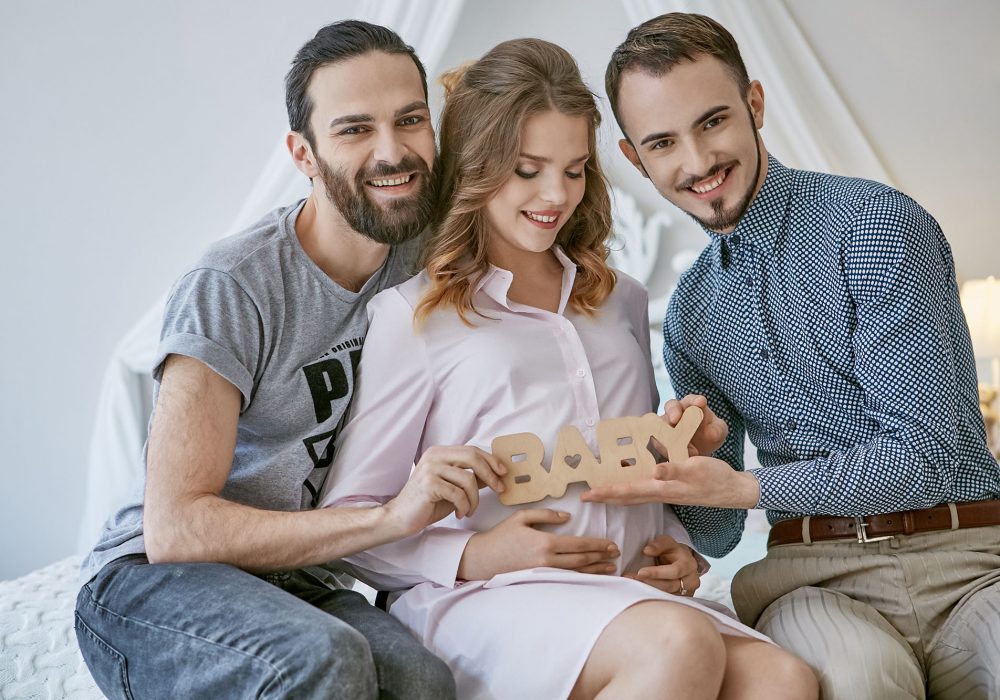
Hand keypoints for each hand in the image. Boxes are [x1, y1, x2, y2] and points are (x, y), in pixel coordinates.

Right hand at [382, 445, 506, 536]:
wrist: (399, 518)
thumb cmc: (426, 504)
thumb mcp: (452, 488)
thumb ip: (470, 478)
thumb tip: (494, 474)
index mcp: (439, 453)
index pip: (472, 450)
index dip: (491, 460)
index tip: (503, 473)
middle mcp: (434, 456)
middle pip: (473, 457)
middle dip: (491, 474)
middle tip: (499, 489)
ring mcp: (430, 468)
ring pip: (468, 479)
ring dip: (475, 499)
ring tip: (469, 510)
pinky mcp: (428, 484)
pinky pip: (458, 494)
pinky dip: (464, 506)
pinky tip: (459, 513)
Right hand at [457, 509, 619, 580]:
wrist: (482, 559)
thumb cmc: (500, 536)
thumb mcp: (521, 517)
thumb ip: (546, 515)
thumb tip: (567, 517)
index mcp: (545, 543)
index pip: (578, 544)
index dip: (597, 545)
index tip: (611, 544)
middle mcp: (547, 561)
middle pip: (581, 559)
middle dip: (601, 557)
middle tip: (616, 554)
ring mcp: (543, 574)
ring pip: (576, 572)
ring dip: (595, 570)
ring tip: (611, 568)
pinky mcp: (539, 581)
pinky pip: (565, 580)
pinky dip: (581, 579)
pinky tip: (590, 577)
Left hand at [581, 455, 759, 508]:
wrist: (733, 490)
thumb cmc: (715, 478)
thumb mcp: (695, 469)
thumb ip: (675, 470)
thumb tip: (655, 470)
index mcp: (661, 488)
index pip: (627, 492)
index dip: (605, 493)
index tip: (586, 495)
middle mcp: (660, 492)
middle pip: (626, 497)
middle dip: (604, 496)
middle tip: (585, 496)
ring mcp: (666, 492)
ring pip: (634, 494)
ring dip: (616, 493)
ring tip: (600, 491)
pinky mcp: (672, 489)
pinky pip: (645, 490)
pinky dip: (632, 488)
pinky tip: (629, 483)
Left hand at [625, 535, 700, 596]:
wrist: (683, 562)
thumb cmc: (674, 552)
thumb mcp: (667, 543)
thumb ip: (659, 544)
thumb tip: (647, 550)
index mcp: (688, 565)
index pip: (674, 571)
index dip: (657, 573)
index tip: (640, 572)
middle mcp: (690, 581)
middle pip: (669, 586)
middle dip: (649, 583)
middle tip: (632, 579)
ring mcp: (686, 593)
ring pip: (666, 595)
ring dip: (648, 591)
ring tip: (632, 585)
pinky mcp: (680, 600)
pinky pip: (665, 601)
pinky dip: (651, 597)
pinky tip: (640, 591)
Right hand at [661, 394, 727, 456]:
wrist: (699, 451)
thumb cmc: (709, 435)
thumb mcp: (718, 432)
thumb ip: (717, 430)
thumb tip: (709, 433)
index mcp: (692, 405)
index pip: (692, 400)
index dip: (695, 401)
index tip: (700, 402)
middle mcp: (675, 412)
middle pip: (671, 407)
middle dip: (674, 412)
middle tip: (676, 419)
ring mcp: (664, 425)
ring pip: (660, 424)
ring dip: (667, 434)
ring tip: (677, 447)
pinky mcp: (657, 438)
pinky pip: (655, 441)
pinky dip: (660, 448)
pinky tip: (669, 457)